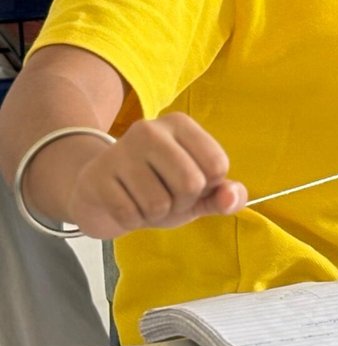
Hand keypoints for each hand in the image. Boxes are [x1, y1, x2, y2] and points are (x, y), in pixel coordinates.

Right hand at [63, 114, 245, 239]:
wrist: (101, 192)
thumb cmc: (158, 187)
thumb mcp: (198, 191)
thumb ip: (224, 195)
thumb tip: (233, 198)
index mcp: (181, 124)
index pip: (217, 165)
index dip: (208, 187)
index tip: (192, 184)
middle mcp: (151, 130)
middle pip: (191, 183)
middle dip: (183, 203)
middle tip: (168, 198)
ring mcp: (120, 151)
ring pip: (159, 203)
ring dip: (156, 215)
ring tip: (145, 201)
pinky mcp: (96, 176)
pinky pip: (129, 214)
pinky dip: (133, 221)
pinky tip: (126, 205)